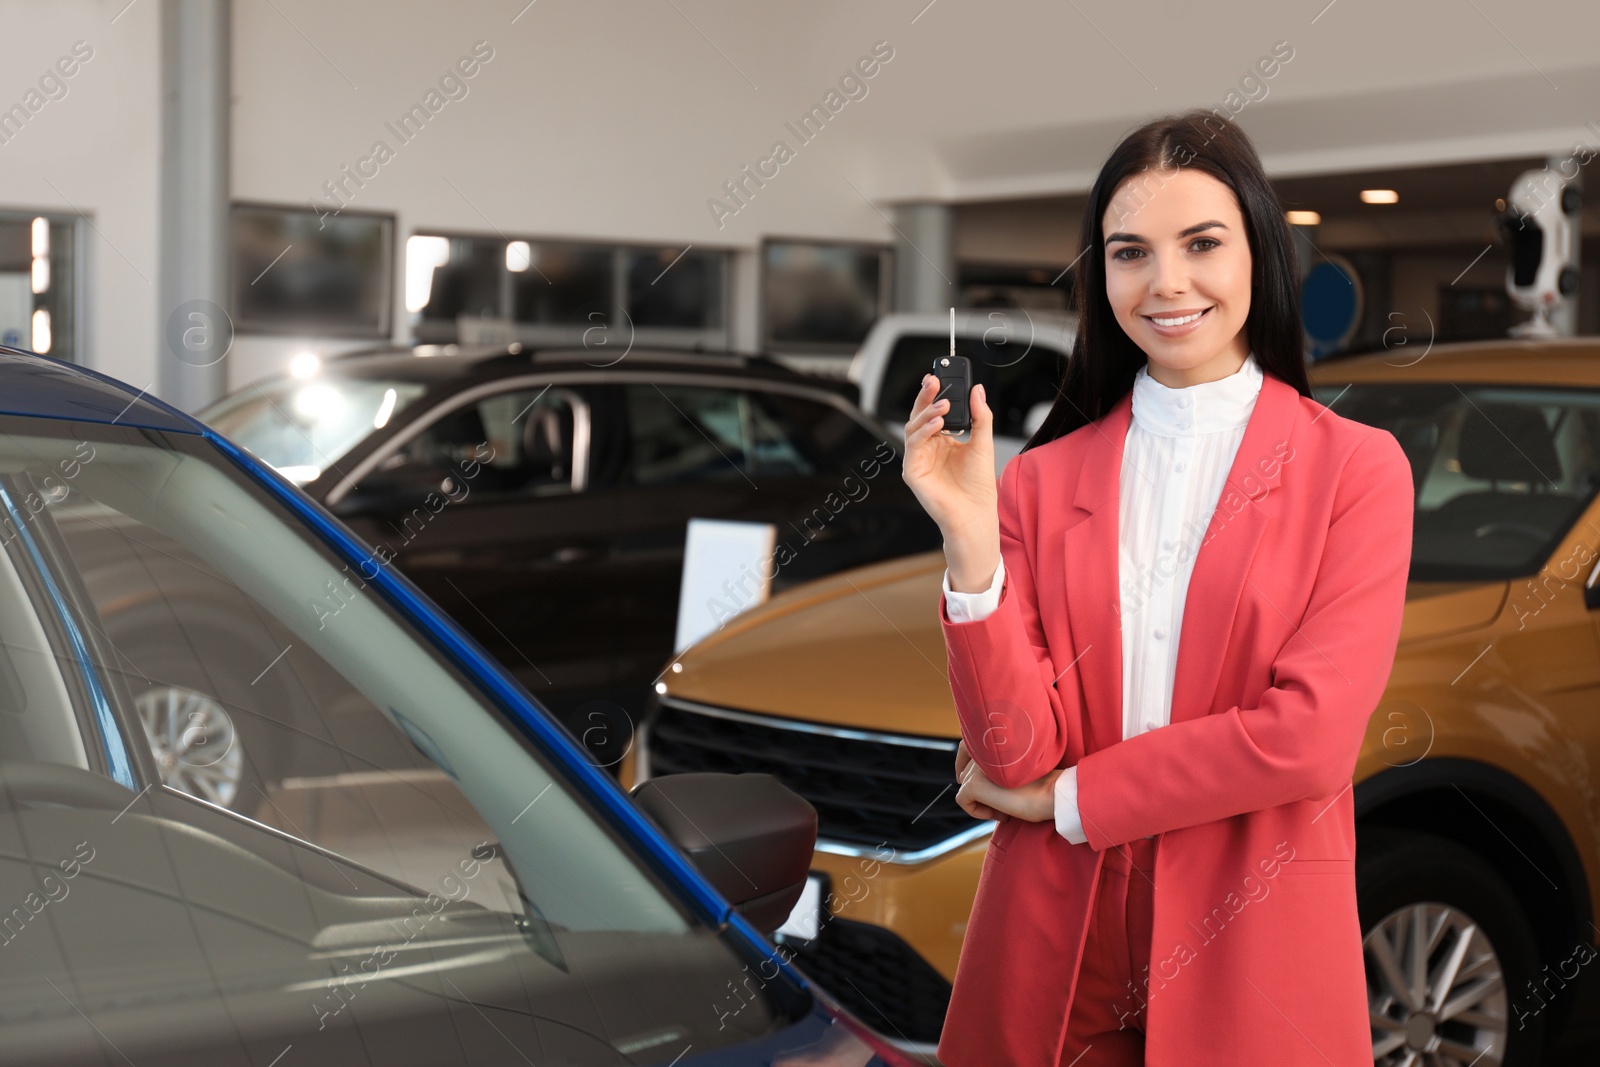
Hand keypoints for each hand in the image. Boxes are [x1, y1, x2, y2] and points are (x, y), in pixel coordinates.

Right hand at [902, 374, 999, 587]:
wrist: (975, 514)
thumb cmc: (977, 485)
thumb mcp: (983, 443)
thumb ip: (980, 416)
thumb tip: (977, 390)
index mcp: (942, 440)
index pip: (933, 411)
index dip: (934, 393)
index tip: (940, 376)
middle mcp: (927, 448)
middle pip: (919, 415)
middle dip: (925, 396)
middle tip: (934, 380)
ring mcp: (918, 459)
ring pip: (913, 427)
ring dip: (926, 413)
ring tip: (943, 405)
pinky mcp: (912, 471)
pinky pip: (913, 446)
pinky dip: (923, 432)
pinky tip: (937, 425)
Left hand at [955, 738, 1061, 823]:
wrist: (1052, 794)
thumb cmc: (1041, 785)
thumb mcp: (1014, 771)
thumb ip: (994, 768)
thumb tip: (968, 779)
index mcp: (994, 741)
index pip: (965, 747)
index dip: (963, 763)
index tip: (968, 780)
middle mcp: (983, 750)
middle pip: (966, 773)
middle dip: (981, 791)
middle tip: (1004, 804)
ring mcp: (977, 766)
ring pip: (967, 787)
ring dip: (984, 802)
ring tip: (1006, 809)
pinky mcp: (975, 784)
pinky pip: (963, 800)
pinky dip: (977, 811)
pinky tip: (1001, 813)